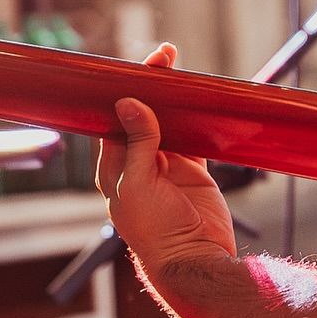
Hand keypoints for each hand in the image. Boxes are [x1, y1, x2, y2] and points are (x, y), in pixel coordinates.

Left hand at [95, 42, 237, 274]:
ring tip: (182, 71)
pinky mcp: (192, 170)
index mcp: (114, 166)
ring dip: (174, 98)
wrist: (194, 260)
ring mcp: (166, 166)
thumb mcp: (139, 184)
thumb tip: (128, 102)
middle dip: (151, 86)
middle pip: (142, 114)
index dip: (124, 91)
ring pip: (168, 122)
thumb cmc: (155, 231)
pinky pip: (194, 136)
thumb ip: (138, 143)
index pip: (115, 119)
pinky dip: (197, 119)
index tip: (136, 66)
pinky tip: (201, 100)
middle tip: (164, 57)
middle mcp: (138, 163)